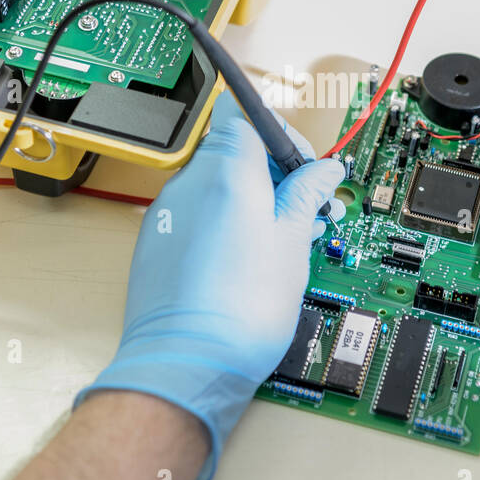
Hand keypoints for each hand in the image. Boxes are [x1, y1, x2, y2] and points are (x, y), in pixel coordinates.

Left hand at [75, 91, 346, 479]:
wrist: (187, 362)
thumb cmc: (241, 309)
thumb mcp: (293, 243)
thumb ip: (306, 195)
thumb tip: (323, 172)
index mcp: (226, 171)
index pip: (246, 117)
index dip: (280, 135)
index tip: (305, 166)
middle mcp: (189, 184)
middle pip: (233, 152)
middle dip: (273, 174)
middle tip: (307, 209)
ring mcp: (168, 213)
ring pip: (216, 186)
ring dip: (252, 201)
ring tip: (286, 241)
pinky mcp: (156, 243)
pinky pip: (196, 215)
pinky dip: (225, 225)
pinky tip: (250, 260)